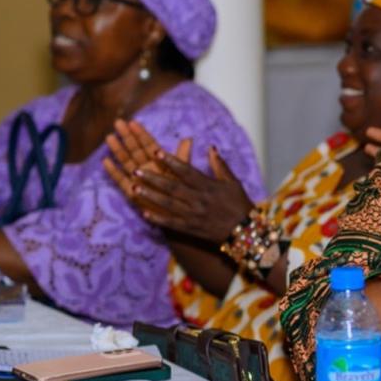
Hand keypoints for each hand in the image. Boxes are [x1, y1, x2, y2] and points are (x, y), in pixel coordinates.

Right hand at [104, 119, 189, 206]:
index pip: (149, 145)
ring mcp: (139, 180)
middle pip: (135, 150)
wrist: (180, 214)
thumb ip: (183, 156)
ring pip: (126, 162)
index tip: (133, 122)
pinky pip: (121, 180)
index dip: (141, 134)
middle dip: (127, 136)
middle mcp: (147, 169)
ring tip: (110, 138)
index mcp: (159, 163)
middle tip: (118, 123)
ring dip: (118, 150)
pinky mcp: (133, 193)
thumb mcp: (184, 173)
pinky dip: (113, 171)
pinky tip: (106, 161)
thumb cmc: (183, 192)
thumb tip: (189, 138)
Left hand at [104, 121, 253, 243]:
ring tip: (134, 189)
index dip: (171, 161)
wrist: (246, 232)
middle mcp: (199, 200)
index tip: (156, 152)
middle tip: (136, 170)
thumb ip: (220, 165)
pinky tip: (145, 214)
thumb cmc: (240, 204)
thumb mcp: (233, 182)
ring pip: (168, 204)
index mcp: (209, 186)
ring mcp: (194, 215)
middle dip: (153, 178)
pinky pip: (172, 224)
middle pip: (173, 187)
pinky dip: (158, 219)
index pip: (186, 171)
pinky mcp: (192, 229)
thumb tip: (211, 147)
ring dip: (150, 196)